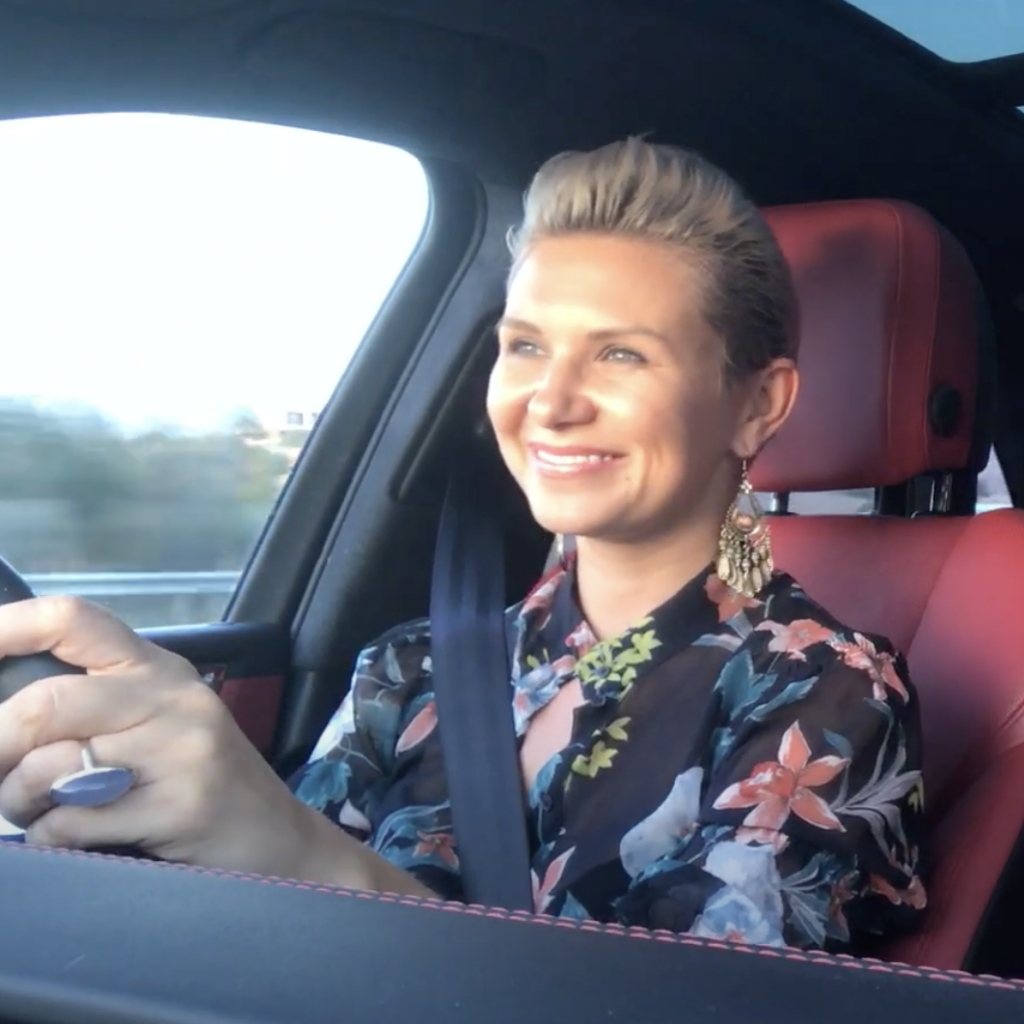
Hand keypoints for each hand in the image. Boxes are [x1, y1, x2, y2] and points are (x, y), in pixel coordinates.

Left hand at [0, 596, 320, 876]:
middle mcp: (171, 696)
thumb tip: (3, 714)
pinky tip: (82, 838)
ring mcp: (181, 749)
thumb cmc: (199, 779)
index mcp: (156, 668)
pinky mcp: (181, 804)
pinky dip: (54, 838)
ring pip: (51, 767)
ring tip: (42, 811)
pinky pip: (74, 823)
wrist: (277, 838)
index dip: (8, 627)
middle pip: (47, 703)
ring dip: (21, 802)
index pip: (75, 620)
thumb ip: (92, 706)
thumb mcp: (155, 724)